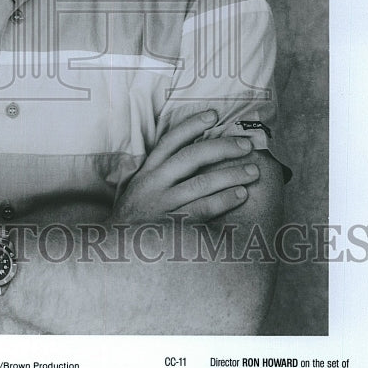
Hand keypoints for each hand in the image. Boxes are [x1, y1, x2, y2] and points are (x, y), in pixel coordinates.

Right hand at [115, 109, 259, 221]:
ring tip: (252, 171)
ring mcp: (162, 205)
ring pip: (201, 183)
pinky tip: (240, 195)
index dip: (192, 125)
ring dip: (230, 175)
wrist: (116, 252)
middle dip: (222, 147)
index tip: (214, 115)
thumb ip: (160, 173)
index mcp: (147, 171)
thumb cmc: (136, 218)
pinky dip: (223, 200)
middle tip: (246, 145)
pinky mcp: (172, 226)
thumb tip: (193, 154)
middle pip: (191, 157)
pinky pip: (202, 210)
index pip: (170, 141)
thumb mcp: (139, 190)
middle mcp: (153, 183)